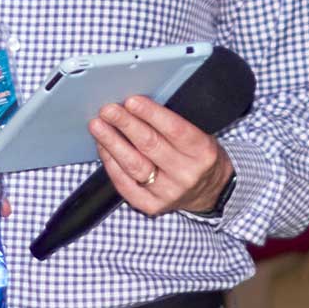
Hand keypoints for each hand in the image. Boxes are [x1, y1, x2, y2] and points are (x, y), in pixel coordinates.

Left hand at [89, 96, 229, 217]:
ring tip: (98, 127)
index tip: (131, 101)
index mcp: (202, 152)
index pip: (174, 129)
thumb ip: (172, 124)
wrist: (210, 192)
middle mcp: (186, 174)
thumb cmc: (199, 157)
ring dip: (112, 143)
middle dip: (125, 124)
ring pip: (134, 165)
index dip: (150, 114)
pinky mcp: (152, 206)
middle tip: (108, 110)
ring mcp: (168, 193)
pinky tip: (104, 149)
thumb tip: (136, 106)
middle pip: (149, 146)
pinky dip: (112, 165)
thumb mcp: (199, 136)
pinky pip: (126, 185)